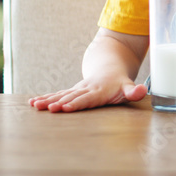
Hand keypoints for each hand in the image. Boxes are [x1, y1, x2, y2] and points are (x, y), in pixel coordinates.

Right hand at [28, 77, 146, 112]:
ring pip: (61, 94)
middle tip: (48, 108)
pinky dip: (45, 98)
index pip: (87, 98)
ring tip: (35, 105)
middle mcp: (86, 89)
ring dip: (48, 100)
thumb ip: (134, 91)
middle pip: (71, 96)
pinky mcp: (71, 91)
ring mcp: (77, 89)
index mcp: (99, 90)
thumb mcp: (128, 86)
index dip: (77, 103)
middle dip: (59, 102)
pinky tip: (33, 103)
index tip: (65, 108)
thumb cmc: (119, 82)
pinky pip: (57, 94)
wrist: (109, 66)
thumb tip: (142, 90)